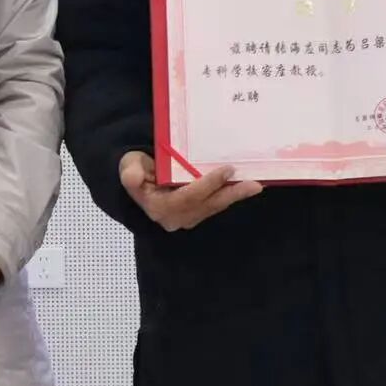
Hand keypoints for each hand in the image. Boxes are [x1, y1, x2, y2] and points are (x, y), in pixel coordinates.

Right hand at [120, 152, 262, 231]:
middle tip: (254, 184)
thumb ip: (130, 172)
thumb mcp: (129, 166)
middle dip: (232, 195)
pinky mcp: (195, 214)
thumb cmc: (136, 169)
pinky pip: (215, 204)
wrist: (136, 180)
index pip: (188, 197)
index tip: (227, 169)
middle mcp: (175, 218)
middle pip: (207, 206)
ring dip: (235, 196)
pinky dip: (230, 195)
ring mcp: (186, 218)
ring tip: (256, 185)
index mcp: (158, 207)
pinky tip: (246, 187)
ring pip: (214, 206)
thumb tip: (133, 177)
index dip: (208, 184)